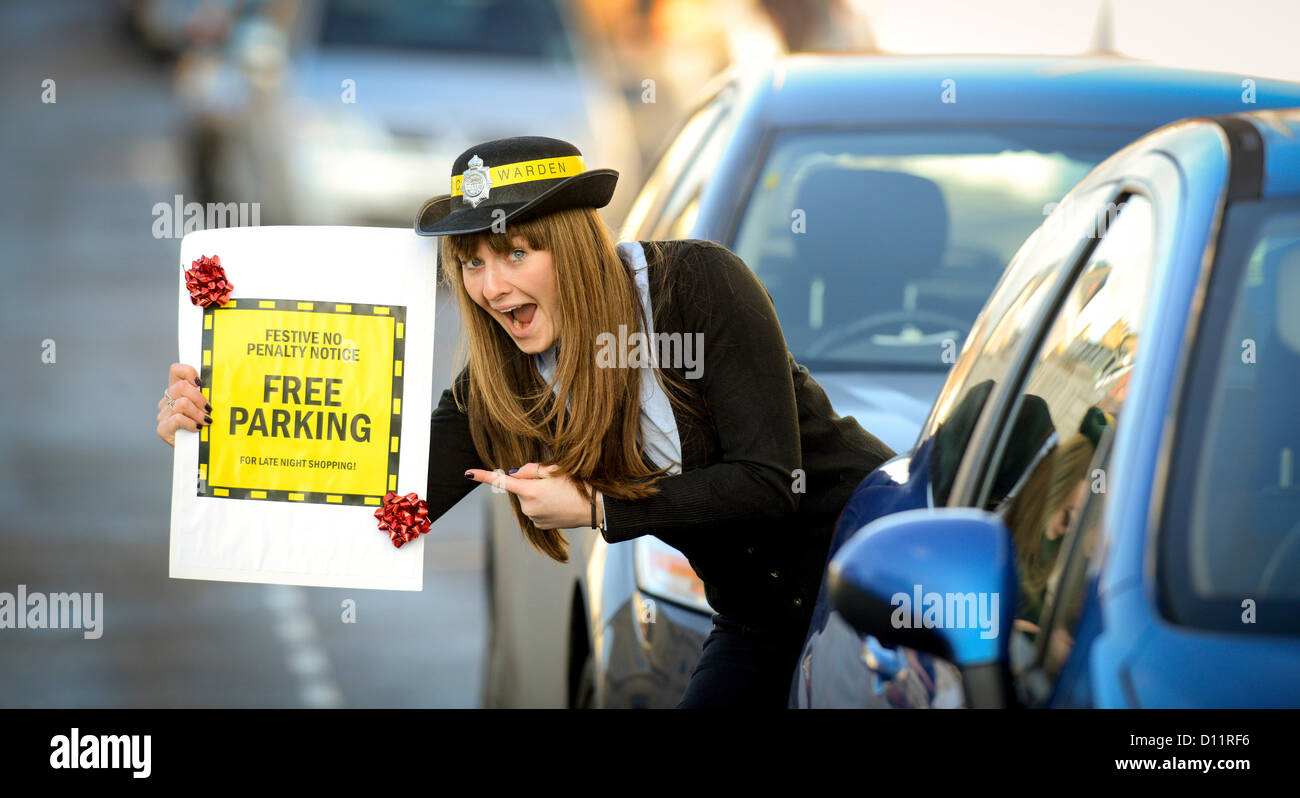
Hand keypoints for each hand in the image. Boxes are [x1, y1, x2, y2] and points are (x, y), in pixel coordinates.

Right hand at [156, 363, 210, 446]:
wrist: (198, 450)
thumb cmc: (205, 426)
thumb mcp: (207, 406)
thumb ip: (207, 394)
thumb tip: (220, 383)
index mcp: (176, 390)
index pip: (176, 371)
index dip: (188, 372)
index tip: (200, 383)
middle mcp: (167, 400)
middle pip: (181, 387)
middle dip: (199, 398)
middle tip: (208, 410)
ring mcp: (163, 414)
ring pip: (182, 403)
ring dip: (198, 413)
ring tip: (205, 421)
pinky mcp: (162, 429)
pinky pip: (178, 419)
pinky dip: (191, 423)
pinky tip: (197, 428)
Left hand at [464, 462, 593, 530]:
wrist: (596, 508)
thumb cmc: (578, 484)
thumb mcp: (556, 469)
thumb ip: (531, 469)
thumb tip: (515, 473)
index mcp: (530, 491)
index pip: (502, 481)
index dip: (484, 475)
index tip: (468, 473)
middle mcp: (529, 508)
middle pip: (520, 489)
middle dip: (529, 483)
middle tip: (552, 480)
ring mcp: (534, 519)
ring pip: (528, 500)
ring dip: (537, 494)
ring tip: (559, 493)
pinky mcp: (541, 526)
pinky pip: (535, 511)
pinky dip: (543, 505)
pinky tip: (559, 503)